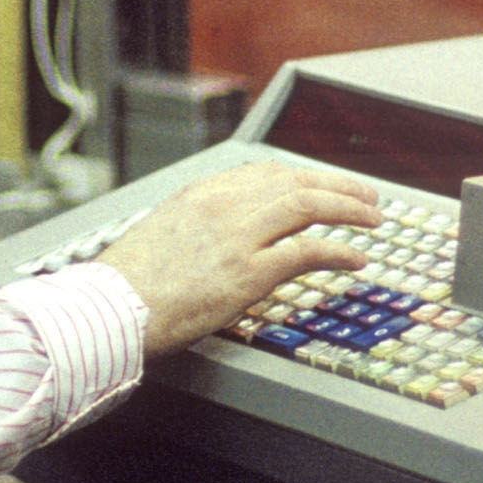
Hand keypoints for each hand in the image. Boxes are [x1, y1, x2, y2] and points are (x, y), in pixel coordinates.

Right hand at [92, 159, 383, 356]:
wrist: (110, 309)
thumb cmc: (127, 286)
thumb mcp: (162, 236)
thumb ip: (196, 230)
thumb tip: (216, 242)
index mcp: (201, 193)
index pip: (266, 173)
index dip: (303, 177)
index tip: (323, 184)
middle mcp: (224, 205)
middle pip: (296, 181)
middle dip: (338, 185)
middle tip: (366, 195)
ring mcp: (238, 236)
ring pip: (310, 206)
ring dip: (349, 209)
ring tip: (372, 218)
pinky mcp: (249, 272)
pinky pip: (309, 251)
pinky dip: (339, 250)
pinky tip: (355, 258)